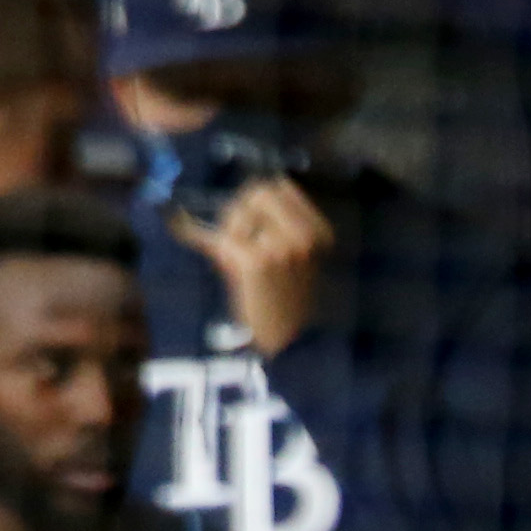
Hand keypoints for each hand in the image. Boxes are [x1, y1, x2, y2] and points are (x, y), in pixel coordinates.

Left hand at [173, 175, 330, 358]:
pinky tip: (235, 273)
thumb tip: (213, 202)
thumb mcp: (288, 258)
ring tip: (241, 264)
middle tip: (238, 242)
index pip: (280, 186)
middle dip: (240, 213)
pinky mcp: (258, 262)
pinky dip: (222, 254)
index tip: (251, 224)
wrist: (291, 344)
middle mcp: (303, 235)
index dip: (257, 202)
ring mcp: (282, 247)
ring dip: (231, 236)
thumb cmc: (286, 303)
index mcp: (317, 230)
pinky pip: (225, 241)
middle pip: (258, 193)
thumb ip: (264, 227)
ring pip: (238, 215)